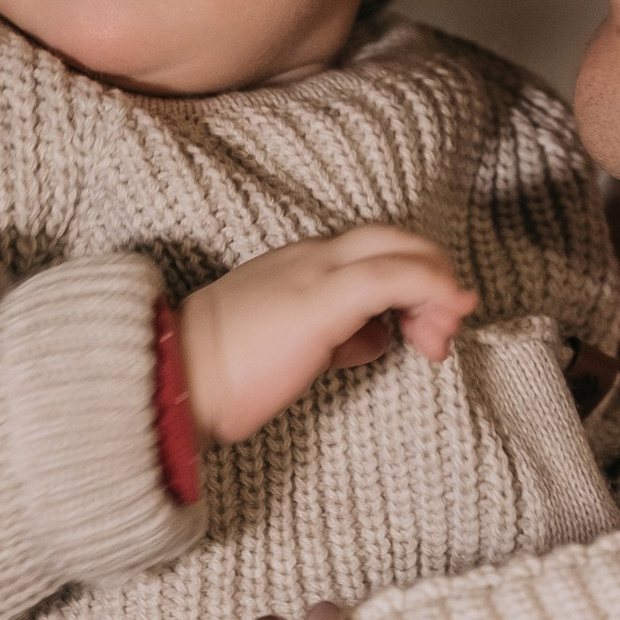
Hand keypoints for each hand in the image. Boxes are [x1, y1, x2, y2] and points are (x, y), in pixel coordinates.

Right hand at [176, 231, 476, 448]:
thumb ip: (336, 335)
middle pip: (394, 237)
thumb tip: (374, 340)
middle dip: (434, 274)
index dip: (411, 280)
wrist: (174, 381)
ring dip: (437, 289)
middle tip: (446, 328)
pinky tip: (441, 322)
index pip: (372, 251)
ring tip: (441, 339)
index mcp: (297, 265)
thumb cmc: (219, 377)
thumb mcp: (289, 349)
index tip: (422, 330)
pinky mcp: (322, 298)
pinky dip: (430, 290)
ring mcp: (315, 272)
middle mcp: (309, 257)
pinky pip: (394, 276)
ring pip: (400, 249)